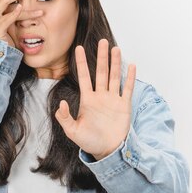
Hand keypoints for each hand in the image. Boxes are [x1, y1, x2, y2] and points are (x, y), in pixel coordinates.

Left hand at [55, 39, 135, 159]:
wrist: (107, 150)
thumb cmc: (89, 142)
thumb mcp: (72, 131)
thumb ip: (64, 118)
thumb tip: (60, 103)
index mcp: (87, 100)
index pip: (84, 76)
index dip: (81, 63)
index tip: (79, 48)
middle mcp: (100, 96)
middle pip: (101, 72)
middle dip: (101, 57)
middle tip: (102, 42)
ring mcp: (113, 99)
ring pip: (114, 77)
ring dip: (115, 63)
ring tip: (116, 49)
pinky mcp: (124, 105)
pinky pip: (128, 89)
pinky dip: (130, 78)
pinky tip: (131, 66)